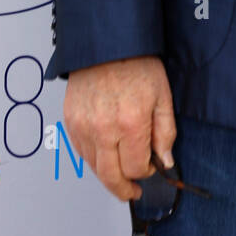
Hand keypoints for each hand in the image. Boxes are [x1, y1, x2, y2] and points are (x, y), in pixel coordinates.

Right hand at [63, 55, 176, 202]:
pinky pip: (81, 151)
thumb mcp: (162, 96)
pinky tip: (104, 155)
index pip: (135, 168)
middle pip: (110, 177)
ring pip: (94, 167)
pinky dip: (93, 159)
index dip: (144, 172)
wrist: (108, 44)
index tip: (150, 168)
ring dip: (108, 175)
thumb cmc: (138, 66)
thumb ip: (165, 132)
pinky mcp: (70, 121)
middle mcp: (103, 129)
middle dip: (124, 189)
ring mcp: (83, 126)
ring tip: (120, 173)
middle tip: (132, 192)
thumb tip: (165, 162)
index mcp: (130, 123)